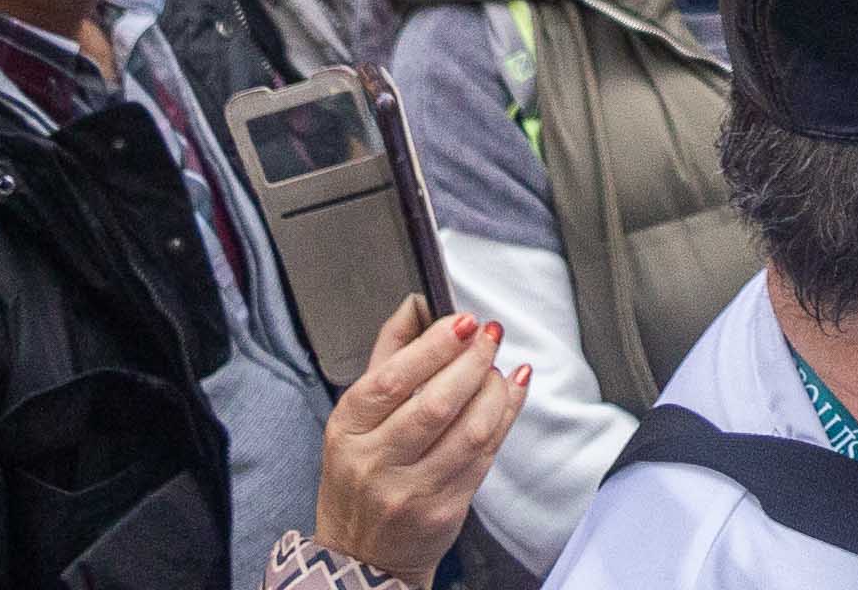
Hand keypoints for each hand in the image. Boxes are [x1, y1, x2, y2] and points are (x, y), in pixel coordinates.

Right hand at [311, 303, 529, 581]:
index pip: (391, 381)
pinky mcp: (443, 511)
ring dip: (495, 389)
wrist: (363, 555)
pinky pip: (486, 456)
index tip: (463, 320)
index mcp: (347, 429)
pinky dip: (506, 416)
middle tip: (490, 335)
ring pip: (470, 430)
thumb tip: (417, 301)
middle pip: (436, 404)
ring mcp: (410, 491)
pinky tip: (511, 391)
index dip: (433, 346)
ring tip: (499, 366)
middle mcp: (374, 462)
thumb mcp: (356, 415)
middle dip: (473, 361)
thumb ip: (388, 354)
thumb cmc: (360, 474)